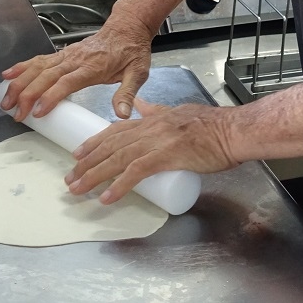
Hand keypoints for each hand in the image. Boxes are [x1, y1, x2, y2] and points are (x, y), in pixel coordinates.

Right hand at [0, 9, 153, 119]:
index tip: (36, 112)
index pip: (66, 83)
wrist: (127, 27)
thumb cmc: (132, 50)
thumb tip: (122, 113)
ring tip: (5, 99)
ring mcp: (66, 55)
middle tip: (15, 112)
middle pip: (45, 76)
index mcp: (91, 67)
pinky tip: (8, 75)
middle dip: (26, 94)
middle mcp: (75, 59)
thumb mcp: (138, 73)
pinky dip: (22, 67)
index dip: (50, 97)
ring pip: (37, 68)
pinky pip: (39, 60)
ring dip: (19, 82)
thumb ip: (127, 93)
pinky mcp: (63, 53)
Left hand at [65, 98, 239, 204]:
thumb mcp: (178, 112)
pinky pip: (137, 172)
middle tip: (70, 178)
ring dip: (95, 175)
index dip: (94, 143)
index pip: (115, 130)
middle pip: (111, 145)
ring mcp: (157, 141)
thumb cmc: (212, 126)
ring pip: (118, 158)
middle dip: (87, 163)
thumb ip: (159, 111)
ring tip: (79, 189)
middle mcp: (150, 128)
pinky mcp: (167, 155)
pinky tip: (108, 197)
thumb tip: (142, 105)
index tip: (78, 154)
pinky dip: (120, 185)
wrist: (233, 131)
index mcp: (152, 119)